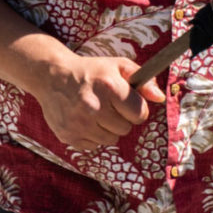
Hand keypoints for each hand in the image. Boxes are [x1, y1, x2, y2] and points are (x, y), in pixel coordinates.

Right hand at [34, 55, 165, 149]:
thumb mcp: (118, 66)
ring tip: (96, 112)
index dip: (136, 108)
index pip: (139, 114)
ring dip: (107, 128)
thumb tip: (160, 98)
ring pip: (111, 140)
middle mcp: (94, 107)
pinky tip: (84, 119)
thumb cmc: (91, 71)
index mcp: (110, 88)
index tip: (128, 102)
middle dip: (121, 118)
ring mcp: (80, 124)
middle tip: (109, 105)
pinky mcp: (69, 136)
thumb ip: (143, 80)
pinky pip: (94, 146)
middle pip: (125, 129)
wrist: (52, 76)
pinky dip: (92, 135)